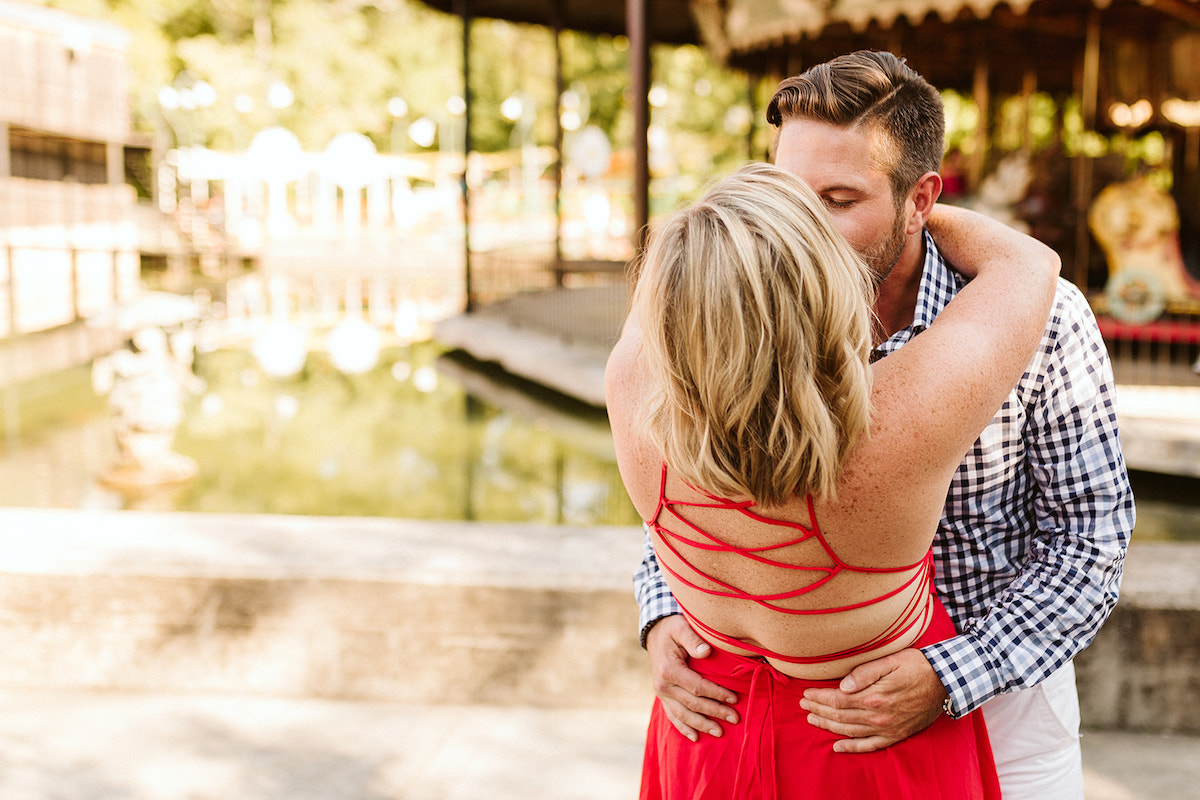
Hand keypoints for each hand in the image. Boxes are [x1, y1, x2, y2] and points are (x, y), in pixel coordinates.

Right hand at [646, 615, 738, 741]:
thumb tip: (706, 652)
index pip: (697, 687)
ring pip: (683, 715)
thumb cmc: (672, 629)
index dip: (717, 694)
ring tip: (719, 733)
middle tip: (735, 718)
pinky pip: (672, 716)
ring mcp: (662, 693)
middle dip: (715, 712)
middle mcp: (663, 685)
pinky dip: (683, 728)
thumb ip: (692, 639)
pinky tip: (695, 737)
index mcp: (669, 670)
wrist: (655, 632)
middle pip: (693, 704)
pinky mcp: (663, 697)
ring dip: (702, 725)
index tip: (734, 699)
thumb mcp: (680, 627)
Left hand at [799, 649, 946, 752]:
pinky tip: (837, 747)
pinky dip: (851, 748)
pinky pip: (869, 746)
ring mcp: (887, 729)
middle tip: (803, 706)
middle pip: (840, 715)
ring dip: (828, 726)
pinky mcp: (896, 735)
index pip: (837, 699)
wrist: (946, 682)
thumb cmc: (917, 666)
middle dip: (818, 710)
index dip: (819, 698)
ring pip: (849, 731)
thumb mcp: (890, 661)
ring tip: (812, 720)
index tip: (805, 694)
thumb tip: (842, 686)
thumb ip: (864, 673)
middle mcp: (878, 716)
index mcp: (874, 696)